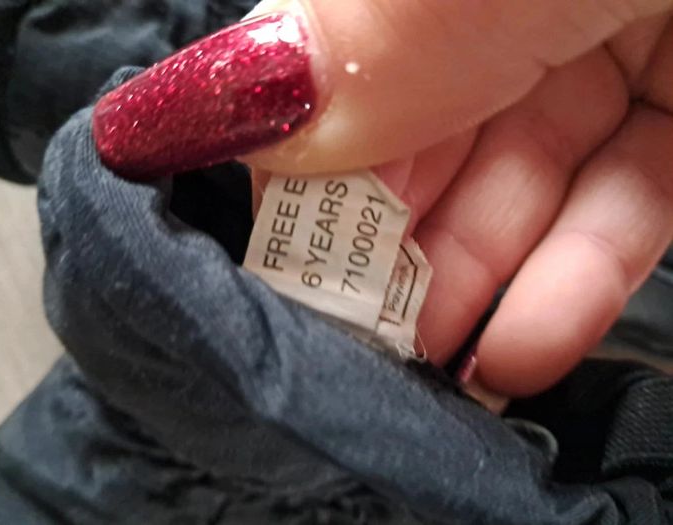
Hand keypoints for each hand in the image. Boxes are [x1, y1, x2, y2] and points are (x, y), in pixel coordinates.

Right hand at [93, 0, 672, 396]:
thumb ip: (351, 40)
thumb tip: (184, 110)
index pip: (328, 73)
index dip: (299, 174)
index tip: (282, 269)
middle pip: (419, 142)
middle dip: (390, 250)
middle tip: (362, 338)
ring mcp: (598, 39)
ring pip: (519, 185)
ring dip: (480, 288)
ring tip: (442, 368)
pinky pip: (622, 200)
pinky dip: (574, 281)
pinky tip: (524, 350)